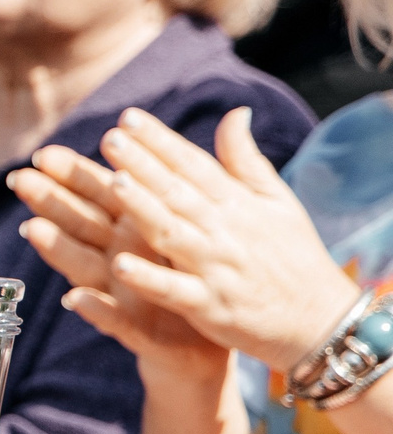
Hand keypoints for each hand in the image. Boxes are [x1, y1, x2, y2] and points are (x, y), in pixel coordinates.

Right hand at [12, 151, 229, 383]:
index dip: (73, 175)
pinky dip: (95, 309)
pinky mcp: (139, 332)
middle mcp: (120, 262)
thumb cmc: (195, 288)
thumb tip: (160, 154)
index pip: (101, 197)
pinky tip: (75, 299)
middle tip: (19, 180)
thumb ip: (169, 196)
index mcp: (136, 234)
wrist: (208, 352)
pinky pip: (115, 320)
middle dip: (50, 202)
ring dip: (59, 249)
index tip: (44, 154)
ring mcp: (124, 296)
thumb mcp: (187, 236)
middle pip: (83, 226)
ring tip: (33, 229)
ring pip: (87, 268)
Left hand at [88, 108, 357, 371]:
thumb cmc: (295, 256)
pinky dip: (149, 278)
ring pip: (172, 233)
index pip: (194, 165)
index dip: (161, 140)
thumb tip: (234, 112)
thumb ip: (246, 160)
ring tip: (114, 183)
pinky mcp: (209, 306)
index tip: (129, 117)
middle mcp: (224, 231)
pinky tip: (119, 265)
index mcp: (237, 204)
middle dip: (144, 165)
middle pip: (177, 193)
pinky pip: (174, 290)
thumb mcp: (278, 202)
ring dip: (143, 209)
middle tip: (111, 139)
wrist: (321, 321)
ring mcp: (215, 268)